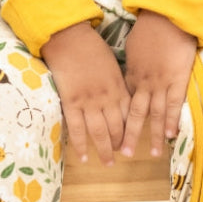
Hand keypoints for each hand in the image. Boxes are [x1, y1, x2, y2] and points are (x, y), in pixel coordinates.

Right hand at [40, 22, 128, 165]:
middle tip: (121, 155)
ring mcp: (89, 102)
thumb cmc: (90, 46)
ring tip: (108, 163)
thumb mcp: (111, 64)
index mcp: (119, 86)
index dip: (132, 130)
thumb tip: (118, 95)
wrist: (69, 38)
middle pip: (117, 127)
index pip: (130, 114)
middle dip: (120, 143)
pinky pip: (77, 129)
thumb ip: (116, 82)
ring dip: (105, 150)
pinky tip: (84, 157)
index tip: (132, 140)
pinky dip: (81, 145)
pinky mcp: (71, 102)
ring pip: (99, 132)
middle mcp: (107, 97)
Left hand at [121, 9, 197, 157]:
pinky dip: (172, 121)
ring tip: (151, 153)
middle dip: (129, 135)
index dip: (120, 120)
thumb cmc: (149, 29)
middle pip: (135, 114)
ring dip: (153, 134)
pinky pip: (174, 104)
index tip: (114, 135)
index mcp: (131, 75)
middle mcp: (143, 83)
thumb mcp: (133, 46)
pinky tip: (170, 136)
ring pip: (154, 114)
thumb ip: (132, 62)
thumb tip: (132, 70)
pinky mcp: (178, 79)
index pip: (124, 103)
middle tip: (122, 154)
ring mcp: (161, 83)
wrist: (166, 17)